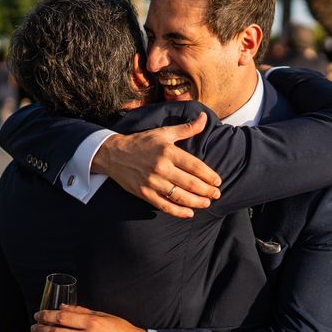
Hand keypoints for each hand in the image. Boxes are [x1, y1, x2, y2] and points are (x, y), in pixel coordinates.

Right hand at [92, 112, 220, 217]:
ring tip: (207, 203)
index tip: (218, 181)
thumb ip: (186, 129)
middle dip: (207, 190)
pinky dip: (178, 211)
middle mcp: (161, 168)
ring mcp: (152, 182)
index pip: (195, 166)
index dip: (209, 175)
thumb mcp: (163, 133)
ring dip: (196, 202)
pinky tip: (189, 213)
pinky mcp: (144, 193)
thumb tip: (204, 118)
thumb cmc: (141, 142)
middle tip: (217, 194)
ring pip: (180, 196)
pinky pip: (164, 206)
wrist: (113, 154)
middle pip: (190, 183)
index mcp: (168, 152)